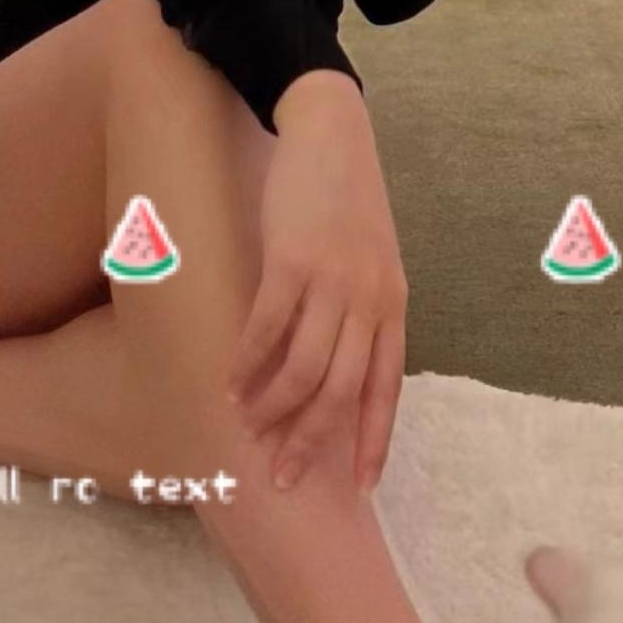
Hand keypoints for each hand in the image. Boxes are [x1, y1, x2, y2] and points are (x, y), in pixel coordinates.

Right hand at [227, 99, 407, 494]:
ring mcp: (332, 282)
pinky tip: (230, 383)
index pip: (385, 386)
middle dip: (309, 441)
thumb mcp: (373, 260)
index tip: (360, 486)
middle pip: (340, 391)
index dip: (372, 438)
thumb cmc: (348, 201)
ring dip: (272, 407)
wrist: (334, 135)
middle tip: (279, 475)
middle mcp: (369, 299)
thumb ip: (363, 310)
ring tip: (246, 427)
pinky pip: (268, 329)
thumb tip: (339, 366)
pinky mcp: (293, 262)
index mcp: (393, 304)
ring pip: (303, 369)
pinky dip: (247, 364)